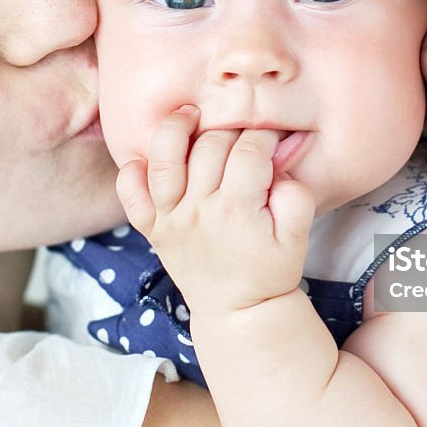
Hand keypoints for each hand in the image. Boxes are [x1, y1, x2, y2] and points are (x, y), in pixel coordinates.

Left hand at [116, 106, 315, 315]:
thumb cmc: (269, 272)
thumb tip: (279, 167)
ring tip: (188, 115)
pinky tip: (147, 159)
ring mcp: (171, 218)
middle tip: (241, 135)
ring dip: (174, 129)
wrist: (238, 312)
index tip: (271, 137)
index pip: (250, 151)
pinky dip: (131, 173)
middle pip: (210, 146)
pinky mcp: (153, 228)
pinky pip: (130, 195)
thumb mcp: (297, 239)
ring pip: (164, 159)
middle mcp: (200, 209)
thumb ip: (296, 198)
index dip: (265, 136)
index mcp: (238, 210)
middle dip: (230, 130)